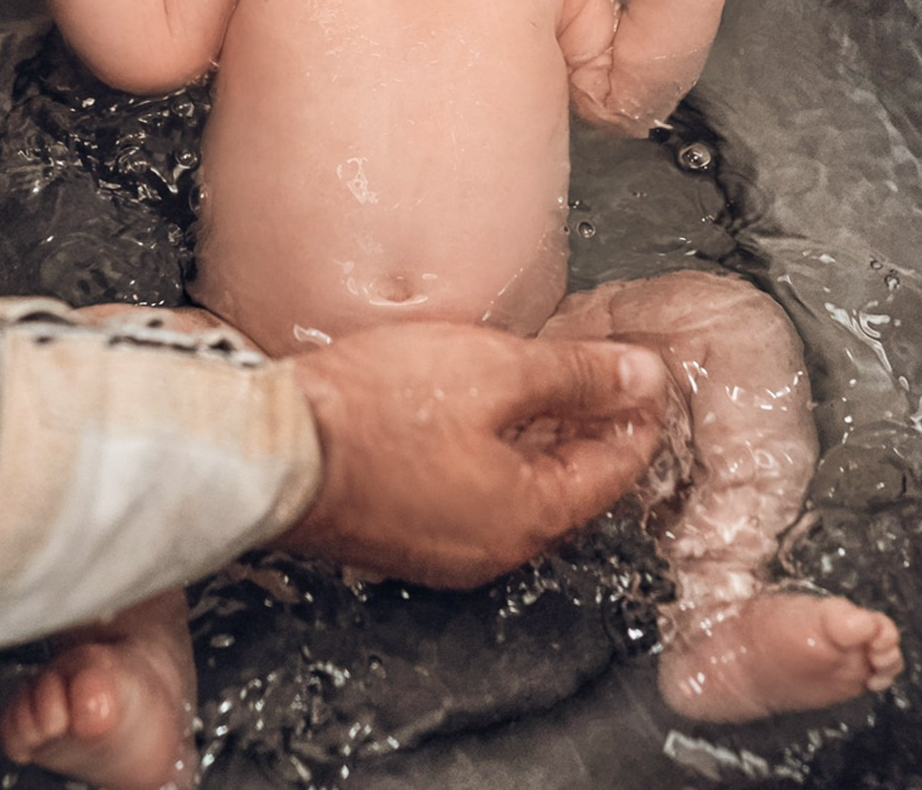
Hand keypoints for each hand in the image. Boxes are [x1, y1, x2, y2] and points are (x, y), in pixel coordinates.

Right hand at [279, 323, 668, 587]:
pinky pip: (471, 500)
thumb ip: (576, 375)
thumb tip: (642, 376)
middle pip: (569, 488)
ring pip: (519, 495)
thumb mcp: (494, 370)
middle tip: (604, 378)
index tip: (646, 377)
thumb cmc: (375, 413)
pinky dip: (493, 461)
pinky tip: (477, 418)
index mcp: (530, 517)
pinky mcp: (403, 538)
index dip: (636, 414)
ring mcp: (444, 552)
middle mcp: (494, 550)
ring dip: (540, 445)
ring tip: (544, 388)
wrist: (275, 449)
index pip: (615, 470)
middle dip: (591, 431)